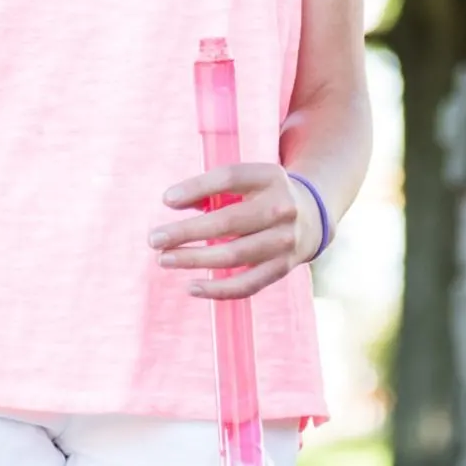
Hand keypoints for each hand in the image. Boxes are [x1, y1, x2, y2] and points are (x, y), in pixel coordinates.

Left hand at [146, 163, 322, 299]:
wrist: (311, 216)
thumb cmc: (261, 194)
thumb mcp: (245, 180)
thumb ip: (211, 188)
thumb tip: (172, 202)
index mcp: (269, 176)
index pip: (228, 178)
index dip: (195, 188)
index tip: (165, 200)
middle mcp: (281, 208)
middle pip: (228, 221)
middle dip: (186, 232)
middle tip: (154, 239)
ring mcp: (285, 241)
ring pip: (234, 255)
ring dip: (195, 260)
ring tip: (164, 259)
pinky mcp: (283, 268)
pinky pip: (247, 284)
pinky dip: (218, 289)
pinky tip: (191, 287)